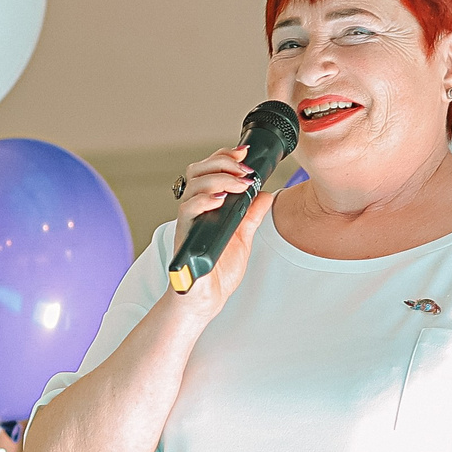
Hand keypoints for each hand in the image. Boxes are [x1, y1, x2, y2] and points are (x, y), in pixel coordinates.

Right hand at [170, 145, 277, 317]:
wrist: (207, 299)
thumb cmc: (218, 271)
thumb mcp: (243, 237)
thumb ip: (252, 215)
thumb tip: (267, 193)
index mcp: (207, 206)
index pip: (209, 169)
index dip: (224, 156)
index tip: (245, 153)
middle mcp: (194, 210)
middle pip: (198, 171)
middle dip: (222, 162)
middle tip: (245, 168)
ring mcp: (188, 222)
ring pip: (193, 186)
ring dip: (219, 179)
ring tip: (240, 184)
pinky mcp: (185, 236)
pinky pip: (188, 210)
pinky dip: (204, 201)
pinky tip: (221, 200)